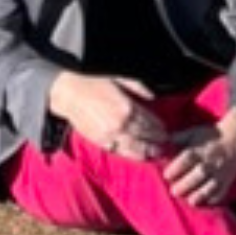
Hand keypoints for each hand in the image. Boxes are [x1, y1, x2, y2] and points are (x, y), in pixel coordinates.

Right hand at [49, 71, 168, 161]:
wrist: (69, 93)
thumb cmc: (94, 83)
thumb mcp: (119, 79)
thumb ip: (138, 87)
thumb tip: (153, 98)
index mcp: (128, 107)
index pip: (151, 122)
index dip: (160, 127)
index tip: (166, 130)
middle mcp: (122, 124)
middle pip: (146, 137)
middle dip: (158, 140)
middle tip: (166, 143)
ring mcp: (111, 136)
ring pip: (136, 149)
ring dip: (148, 152)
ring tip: (157, 153)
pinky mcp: (101, 142)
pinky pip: (121, 152)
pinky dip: (132, 155)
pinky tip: (139, 156)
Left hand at [162, 108, 235, 206]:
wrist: (235, 139)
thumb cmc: (209, 136)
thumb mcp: (193, 133)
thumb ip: (177, 139)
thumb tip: (160, 145)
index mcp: (201, 148)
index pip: (187, 158)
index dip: (176, 168)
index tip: (166, 175)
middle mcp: (211, 161)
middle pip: (198, 174)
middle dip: (185, 185)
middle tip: (173, 191)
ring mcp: (221, 172)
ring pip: (211, 186)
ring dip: (199, 195)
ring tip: (189, 199)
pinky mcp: (228, 181)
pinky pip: (221, 192)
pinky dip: (213, 199)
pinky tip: (204, 202)